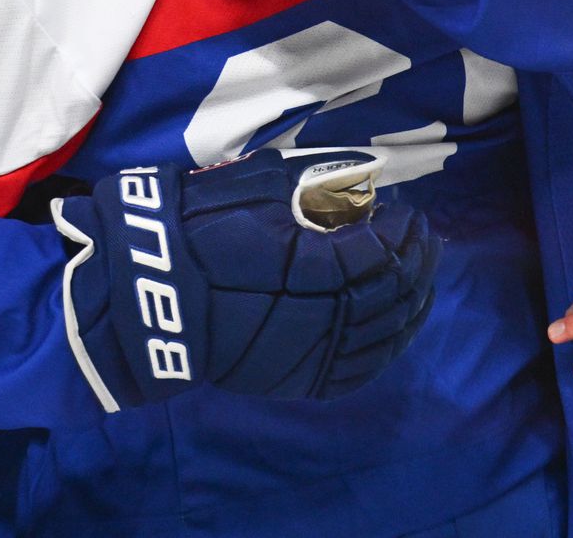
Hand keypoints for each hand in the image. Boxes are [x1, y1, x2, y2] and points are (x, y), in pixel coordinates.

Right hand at [56, 150, 438, 409]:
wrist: (145, 297)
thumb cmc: (193, 232)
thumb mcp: (251, 190)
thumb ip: (311, 191)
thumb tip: (356, 193)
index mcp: (307, 267)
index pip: (379, 251)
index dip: (402, 231)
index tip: (409, 212)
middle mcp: (319, 318)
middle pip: (392, 292)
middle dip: (417, 261)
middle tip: (427, 237)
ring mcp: (311, 355)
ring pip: (386, 334)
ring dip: (412, 302)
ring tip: (421, 275)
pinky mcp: (299, 381)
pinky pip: (363, 368)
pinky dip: (389, 344)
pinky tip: (397, 323)